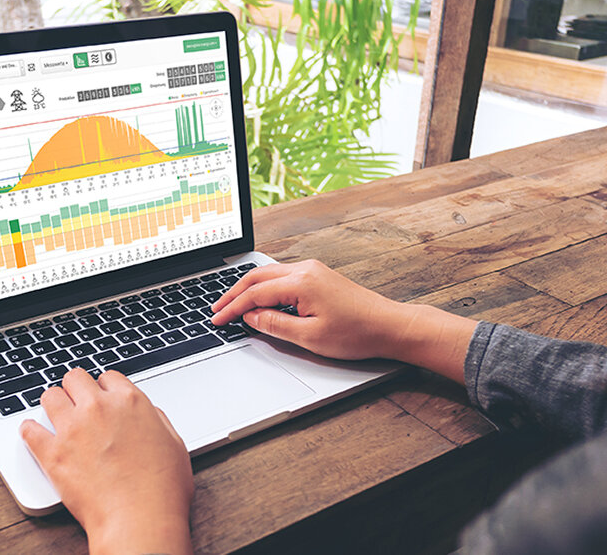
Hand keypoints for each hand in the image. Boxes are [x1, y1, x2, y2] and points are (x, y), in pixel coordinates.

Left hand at [20, 368, 193, 554]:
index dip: (104, 388)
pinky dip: (29, 431)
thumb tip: (146, 413)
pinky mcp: (52, 453)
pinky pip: (29, 430)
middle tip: (76, 402)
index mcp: (130, 402)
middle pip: (75, 378)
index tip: (101, 397)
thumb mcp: (174, 444)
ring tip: (55, 414)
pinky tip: (32, 433)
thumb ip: (156, 420)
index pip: (108, 377)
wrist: (140, 520)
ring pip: (50, 396)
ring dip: (53, 403)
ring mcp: (73, 429)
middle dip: (76, 389)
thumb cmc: (162, 490)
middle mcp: (99, 408)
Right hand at [211, 260, 476, 382]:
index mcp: (301, 282)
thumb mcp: (310, 337)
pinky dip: (265, 286)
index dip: (232, 308)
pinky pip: (283, 275)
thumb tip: (251, 317)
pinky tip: (259, 298)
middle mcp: (305, 270)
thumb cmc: (357, 333)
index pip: (255, 293)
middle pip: (257, 276)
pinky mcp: (319, 275)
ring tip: (231, 304)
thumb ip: (275, 324)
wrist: (390, 326)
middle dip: (233, 293)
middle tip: (216, 309)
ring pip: (269, 273)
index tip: (217, 320)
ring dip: (248, 288)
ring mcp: (313, 270)